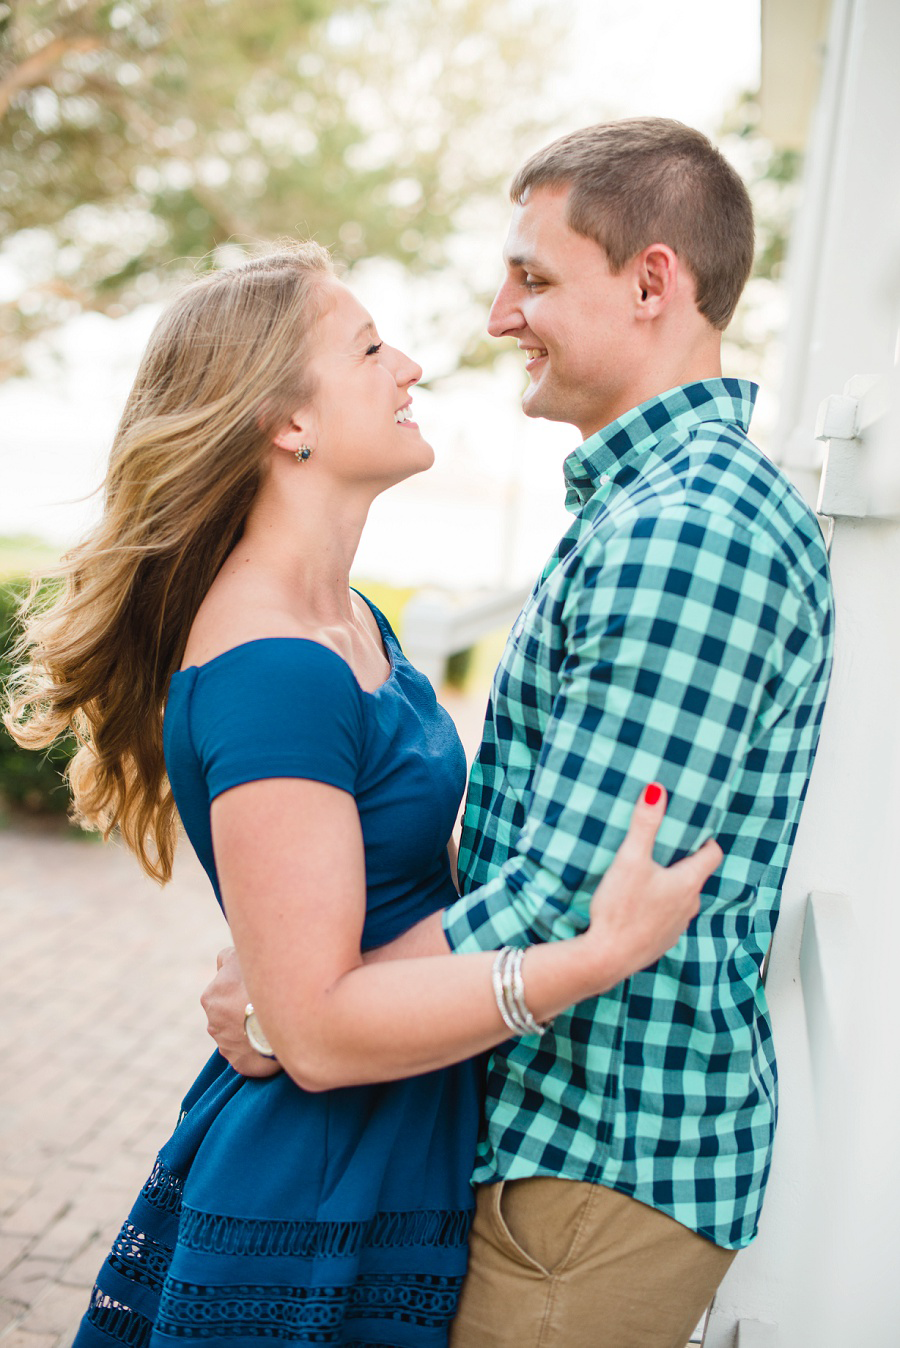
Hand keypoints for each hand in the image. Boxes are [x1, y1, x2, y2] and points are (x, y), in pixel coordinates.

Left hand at [200, 946, 281, 1077]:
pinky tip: (269, 1039)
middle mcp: (213, 1024)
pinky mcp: (239, 1063)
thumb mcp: (237, 957)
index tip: (253, 986)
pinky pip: (248, 1053)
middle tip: (263, 1004)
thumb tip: (223, 961)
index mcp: (210, 998)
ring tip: (268, 1022)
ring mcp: (225, 1046)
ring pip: (237, 1033)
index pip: (222, 986)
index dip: (239, 985)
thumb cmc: (256, 987)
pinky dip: (257, 1046)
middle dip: (241, 1008)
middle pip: (229, 1012)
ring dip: (249, 1028)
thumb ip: (226, 957)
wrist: (277, 1023)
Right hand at [587, 784, 722, 980]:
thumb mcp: (630, 859)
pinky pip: (667, 919)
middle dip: (684, 862)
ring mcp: (676, 927)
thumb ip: (644, 824)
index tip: (695, 831)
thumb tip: (657, 791)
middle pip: (696, 877)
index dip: (706, 841)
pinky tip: (638, 905)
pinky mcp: (661, 942)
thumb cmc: (621, 909)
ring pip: (681, 899)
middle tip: (665, 848)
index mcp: (687, 883)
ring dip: (671, 887)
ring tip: (650, 875)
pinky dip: (658, 909)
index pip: (712, 855)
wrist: (607, 957)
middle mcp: (688, 906)